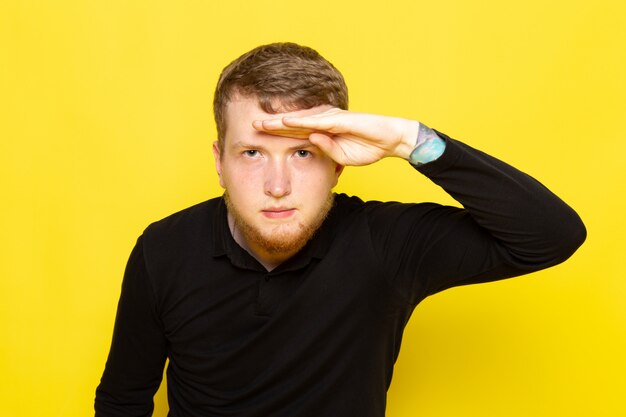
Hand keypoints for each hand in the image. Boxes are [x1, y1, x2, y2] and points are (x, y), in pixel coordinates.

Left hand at [252, 108, 419, 165]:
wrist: (391, 140)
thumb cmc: (368, 147)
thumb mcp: (341, 156)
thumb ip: (326, 149)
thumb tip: (311, 141)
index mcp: (323, 129)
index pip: (295, 130)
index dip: (277, 132)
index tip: (258, 136)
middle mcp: (324, 120)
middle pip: (293, 121)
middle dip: (272, 123)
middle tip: (251, 125)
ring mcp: (331, 118)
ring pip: (300, 118)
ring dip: (280, 120)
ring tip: (262, 122)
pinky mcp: (340, 119)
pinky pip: (316, 120)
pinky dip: (300, 120)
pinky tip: (285, 121)